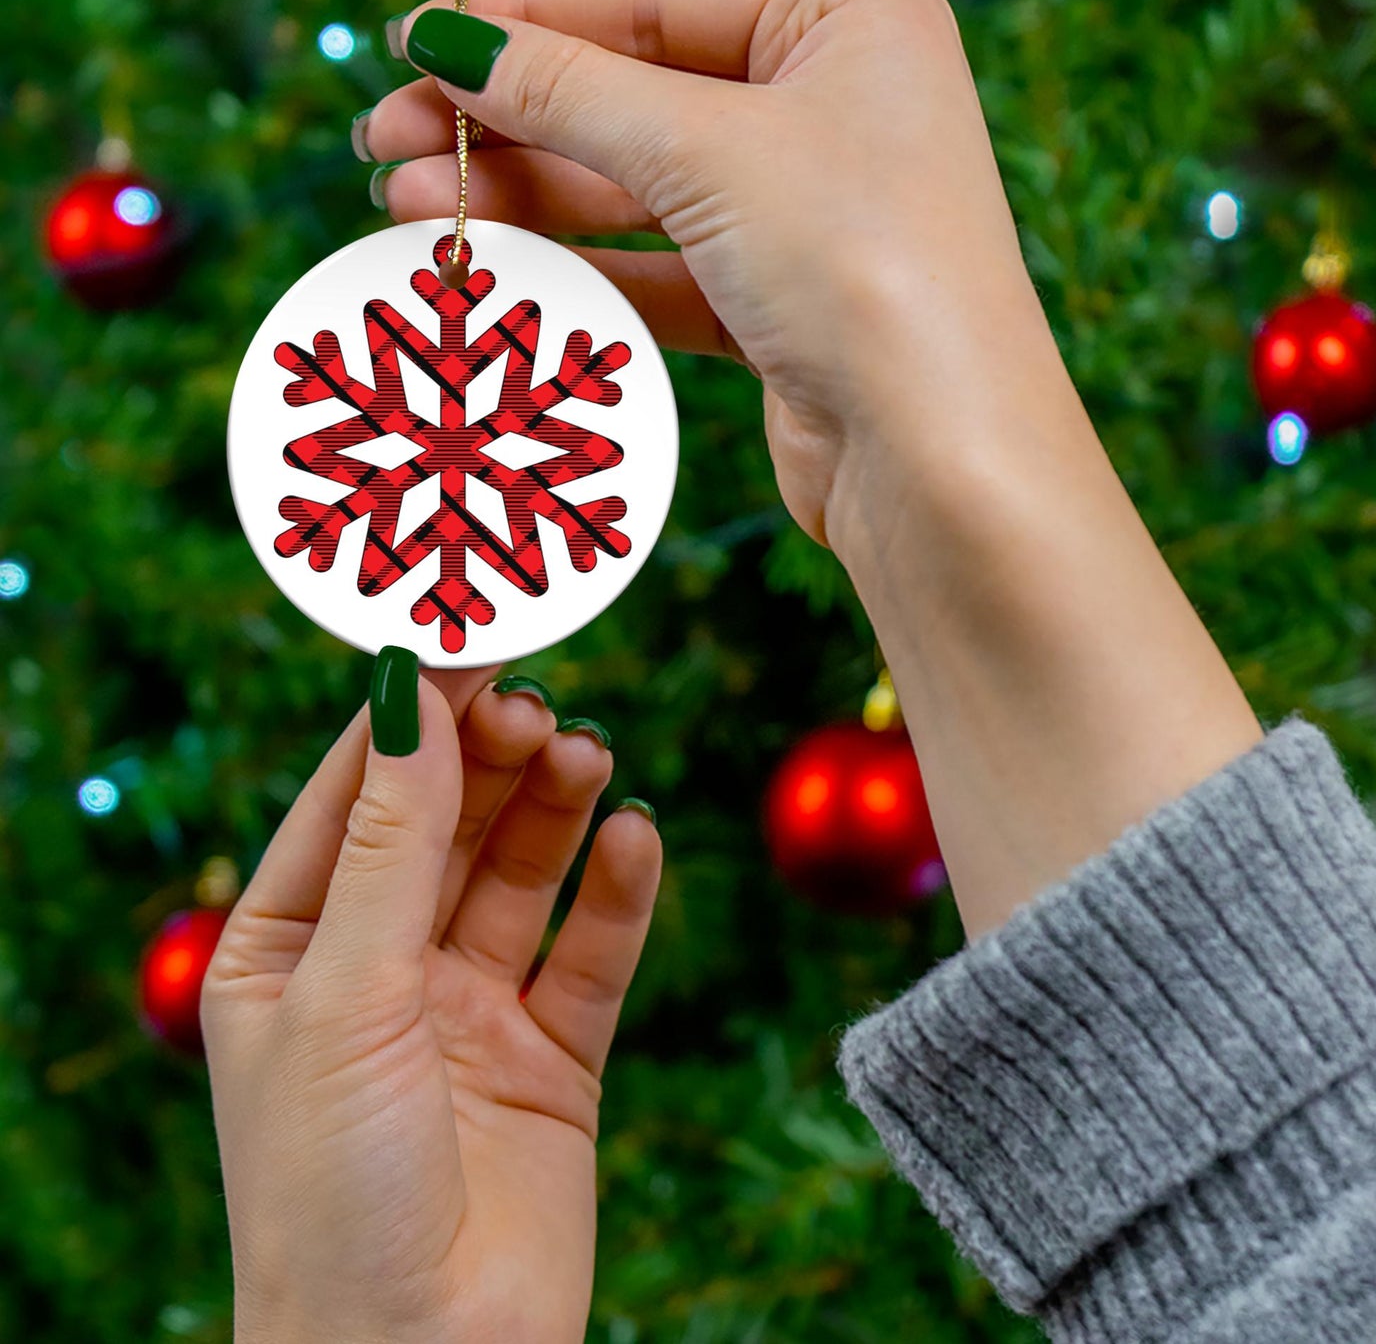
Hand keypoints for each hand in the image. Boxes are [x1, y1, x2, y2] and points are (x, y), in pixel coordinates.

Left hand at [202, 666, 660, 1343]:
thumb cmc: (332, 1192)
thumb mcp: (346, 995)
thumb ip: (392, 843)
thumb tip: (412, 695)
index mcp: (289, 949)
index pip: (354, 795)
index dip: (410, 714)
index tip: (468, 634)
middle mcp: (379, 969)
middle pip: (446, 823)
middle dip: (489, 757)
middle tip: (537, 702)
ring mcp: (469, 1011)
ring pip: (521, 874)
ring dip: (554, 809)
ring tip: (586, 755)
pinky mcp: (552, 1058)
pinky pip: (591, 954)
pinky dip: (617, 893)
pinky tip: (635, 839)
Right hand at [362, 0, 1034, 553]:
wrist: (939, 462)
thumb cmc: (861, 268)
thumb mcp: (706, 151)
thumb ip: (571, 92)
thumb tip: (450, 40)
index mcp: (847, 24)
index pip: (654, 0)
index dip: (526, 20)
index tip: (415, 41)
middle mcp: (834, 110)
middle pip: (636, 96)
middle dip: (508, 120)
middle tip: (385, 141)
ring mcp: (808, 215)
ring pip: (639, 190)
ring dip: (525, 198)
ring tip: (408, 208)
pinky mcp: (781, 309)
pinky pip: (660, 271)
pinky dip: (580, 271)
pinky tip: (492, 270)